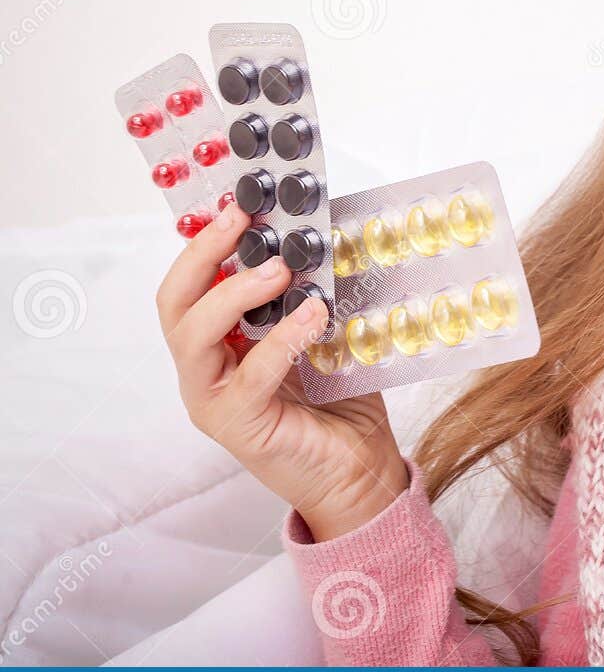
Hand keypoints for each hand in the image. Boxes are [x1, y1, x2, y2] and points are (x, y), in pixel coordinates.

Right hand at [157, 203, 408, 539]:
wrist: (361, 469)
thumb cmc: (343, 401)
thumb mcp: (325, 334)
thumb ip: (312, 293)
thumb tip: (327, 235)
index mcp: (221, 342)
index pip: (192, 284)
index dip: (207, 242)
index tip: (240, 203)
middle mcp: (206, 369)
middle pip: (174, 303)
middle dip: (203, 254)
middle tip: (244, 221)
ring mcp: (214, 399)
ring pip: (193, 337)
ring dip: (234, 294)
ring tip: (279, 270)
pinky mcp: (239, 426)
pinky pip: (249, 376)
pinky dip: (281, 340)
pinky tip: (313, 316)